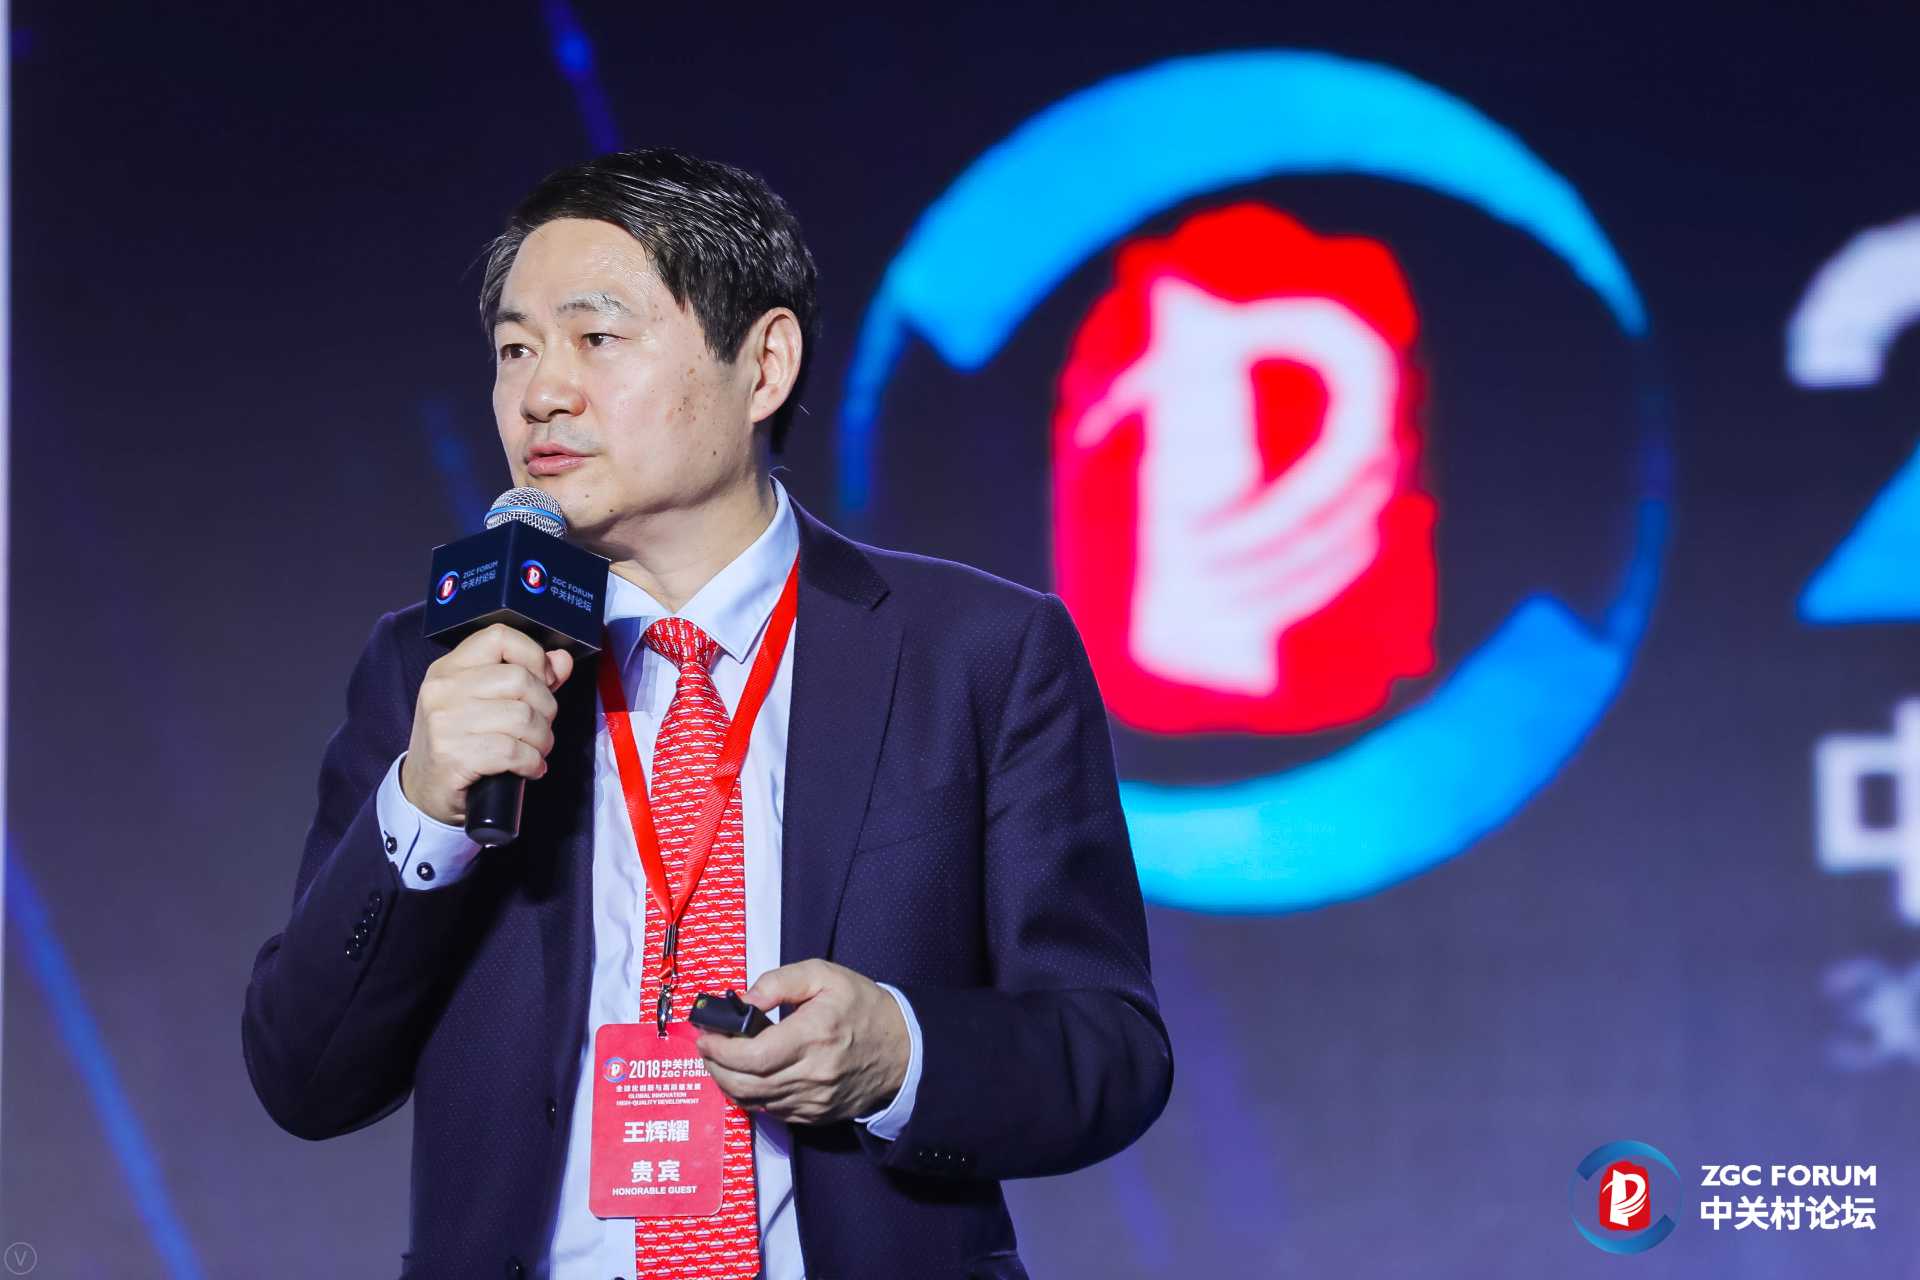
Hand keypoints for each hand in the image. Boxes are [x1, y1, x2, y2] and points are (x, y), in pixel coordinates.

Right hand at [400, 623, 574, 825]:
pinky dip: (532, 762)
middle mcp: (443, 689)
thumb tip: (561, 660)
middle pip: (520, 679)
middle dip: (546, 708)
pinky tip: (529, 768)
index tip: (544, 681)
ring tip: (536, 750)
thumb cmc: (459, 742)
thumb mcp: (484, 703)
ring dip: (542, 739)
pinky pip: (514, 751)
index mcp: (449, 668)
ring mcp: (445, 722)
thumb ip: (527, 677)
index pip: (499, 636)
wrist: (424, 791)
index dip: (533, 656)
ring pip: (523, 716)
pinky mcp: (454, 756)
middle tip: (541, 727)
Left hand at [696, 959, 908, 1125]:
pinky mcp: (815, 1115)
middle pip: (745, 1084)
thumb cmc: (863, 1008)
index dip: (720, 1050)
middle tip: (706, 1049)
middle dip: (715, 1068)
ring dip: (728, 1083)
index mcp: (813, 1036)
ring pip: (754, 1102)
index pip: (752, 1056)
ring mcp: (813, 1100)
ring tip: (720, 1061)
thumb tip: (745, 998)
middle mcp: (812, 1074)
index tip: (706, 1036)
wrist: (902, 1050)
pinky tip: (747, 1076)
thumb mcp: (825, 975)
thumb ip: (781, 981)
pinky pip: (772, 1111)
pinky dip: (751, 1095)